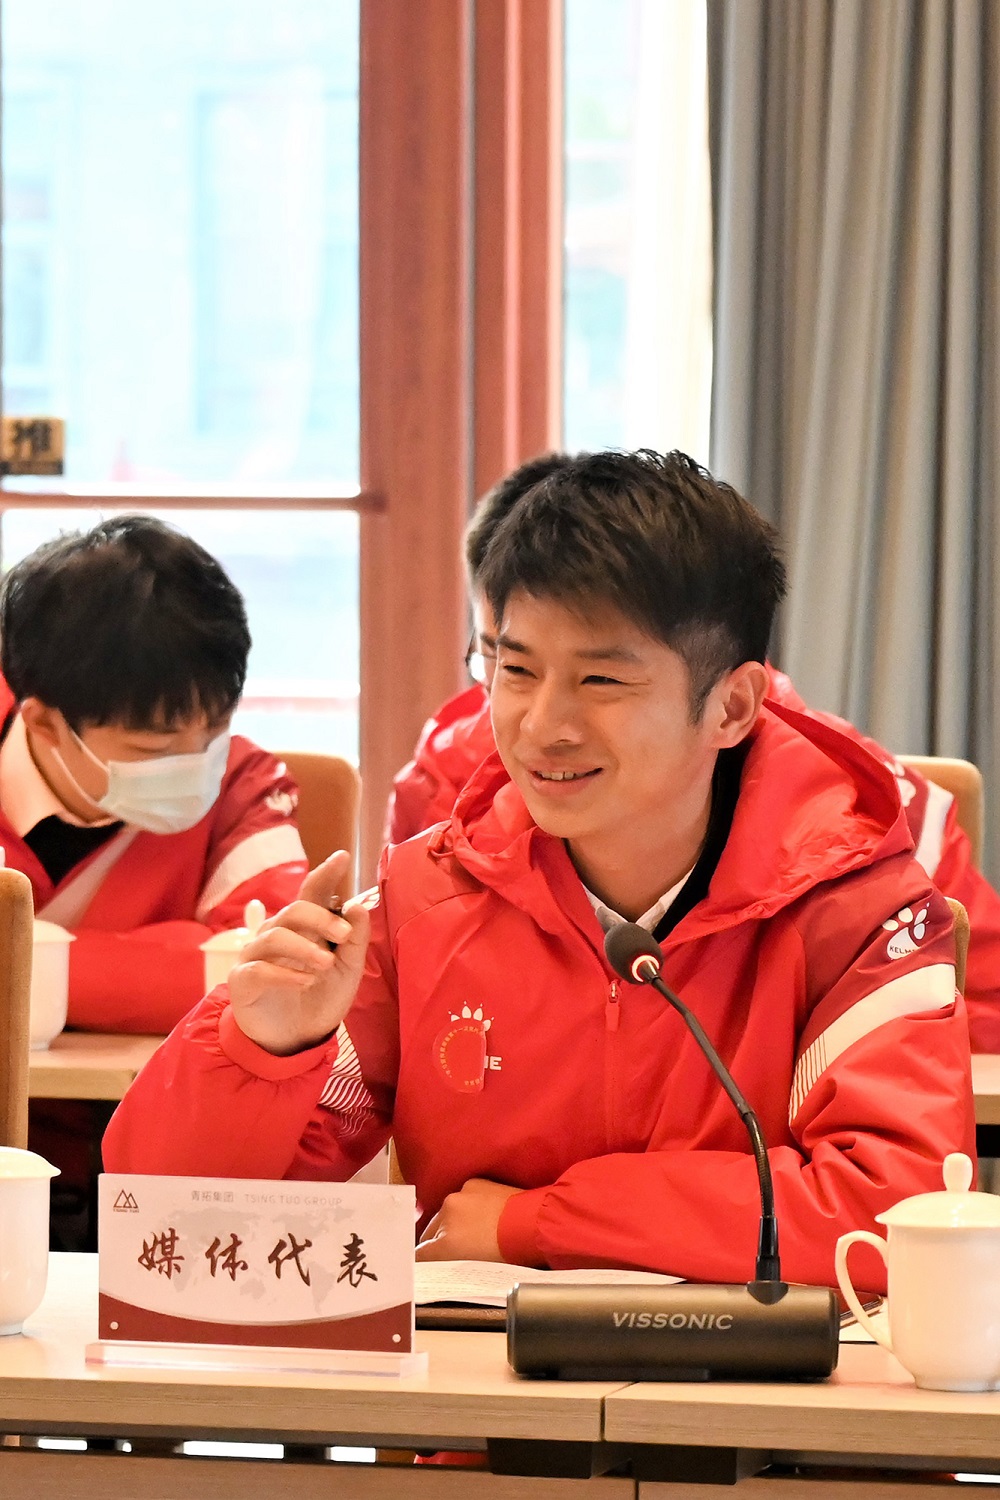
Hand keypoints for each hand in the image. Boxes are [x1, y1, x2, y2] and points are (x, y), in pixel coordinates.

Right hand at [228, 850, 370, 1055]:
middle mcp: (277, 933)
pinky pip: (260, 968)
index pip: (312, 893)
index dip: (325, 873)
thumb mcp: (348, 971)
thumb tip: (359, 906)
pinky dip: (286, 974)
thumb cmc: (320, 997)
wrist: (295, 1039)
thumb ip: (354, 941)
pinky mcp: (243, 979)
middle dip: (321, 919)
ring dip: (304, 948)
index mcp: (304, 927)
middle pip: (294, 910)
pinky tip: (305, 982)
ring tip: (324, 966)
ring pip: (275, 935)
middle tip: (343, 937)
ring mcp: (256, 954)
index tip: (343, 857)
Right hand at [415, 1178, 522, 1261]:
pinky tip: (483, 1215)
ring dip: (453, 1222)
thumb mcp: (475, 1270)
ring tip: (473, 1233)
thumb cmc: (510, 1254)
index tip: (429, 1264)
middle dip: (437, 1241)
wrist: (535, 1225)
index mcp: (444, 1243)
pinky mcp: (474, 1183)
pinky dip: (467, 1206)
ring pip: (446, 1213)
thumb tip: (433, 1264)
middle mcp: (445, 1217)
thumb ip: (449, 1266)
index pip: (421, 1254)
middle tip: (455, 1252)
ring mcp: (460, 1197)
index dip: (424, 1261)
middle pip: (431, 1231)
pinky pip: (462, 1198)